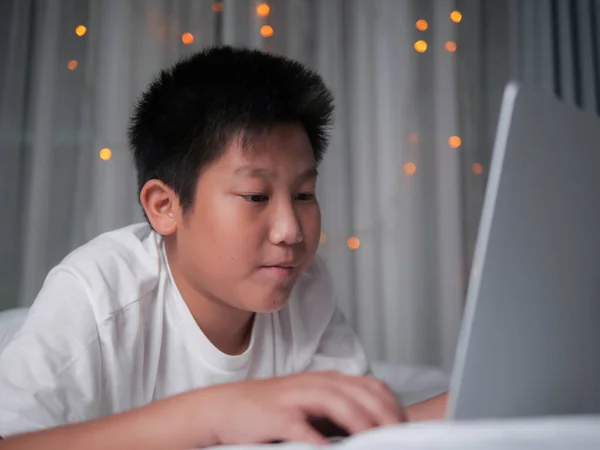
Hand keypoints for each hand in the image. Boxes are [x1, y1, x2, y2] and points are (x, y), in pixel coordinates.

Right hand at [205, 371, 406, 444]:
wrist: (227, 407)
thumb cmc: (272, 411)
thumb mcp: (311, 405)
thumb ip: (340, 412)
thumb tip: (374, 429)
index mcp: (327, 381)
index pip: (370, 386)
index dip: (392, 406)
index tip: (406, 427)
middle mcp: (314, 384)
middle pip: (359, 392)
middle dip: (384, 414)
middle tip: (399, 436)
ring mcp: (294, 397)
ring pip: (335, 401)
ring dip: (359, 421)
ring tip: (376, 440)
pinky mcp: (274, 414)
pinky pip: (299, 425)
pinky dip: (316, 438)